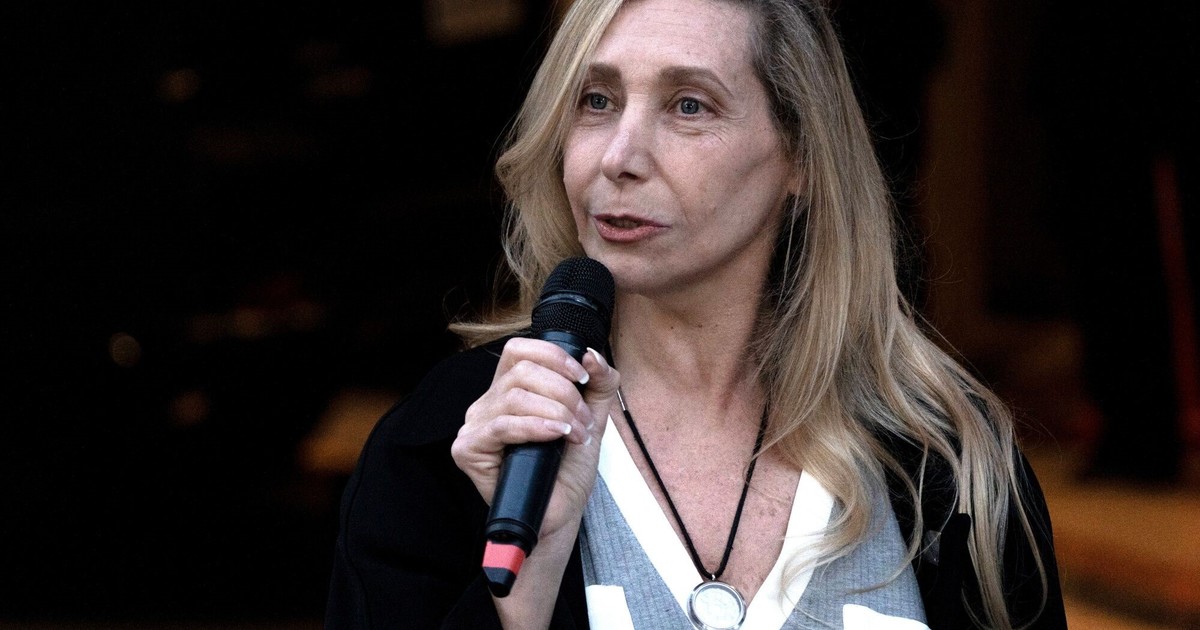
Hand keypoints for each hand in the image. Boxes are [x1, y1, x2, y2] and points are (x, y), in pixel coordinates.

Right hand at [452, 337, 619, 543]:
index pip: (520, 350)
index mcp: (509, 389)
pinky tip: (555, 436)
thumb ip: (600, 383)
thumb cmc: (568, 468)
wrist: (561, 512)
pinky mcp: (468, 450)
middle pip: (521, 371)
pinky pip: (501, 426)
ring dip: (555, 411)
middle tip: (583, 419)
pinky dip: (535, 427)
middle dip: (563, 391)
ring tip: (574, 433)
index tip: (583, 377)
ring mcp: (474, 426)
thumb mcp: (592, 417)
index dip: (554, 355)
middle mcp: (488, 403)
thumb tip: (592, 355)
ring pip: (513, 396)